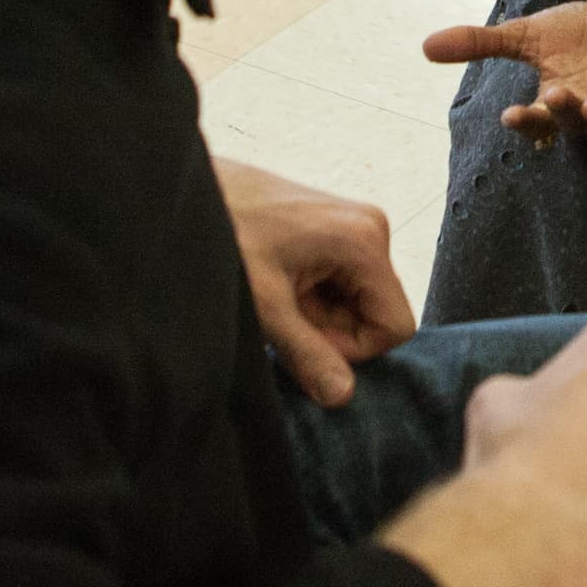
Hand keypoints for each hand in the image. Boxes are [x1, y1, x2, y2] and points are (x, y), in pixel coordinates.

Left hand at [216, 161, 415, 406]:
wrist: (192, 190)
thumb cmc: (227, 235)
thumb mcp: (265, 307)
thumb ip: (307, 354)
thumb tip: (343, 397)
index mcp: (366, 243)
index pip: (395, 326)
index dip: (353, 349)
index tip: (304, 339)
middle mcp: (372, 229)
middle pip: (375, 312)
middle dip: (331, 329)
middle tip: (280, 318)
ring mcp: (354, 226)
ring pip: (355, 300)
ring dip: (317, 314)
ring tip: (273, 298)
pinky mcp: (335, 228)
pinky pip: (340, 282)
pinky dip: (310, 296)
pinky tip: (276, 286)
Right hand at [422, 0, 586, 143]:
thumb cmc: (573, 32)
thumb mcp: (526, 34)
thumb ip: (481, 43)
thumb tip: (425, 46)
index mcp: (554, 104)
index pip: (537, 121)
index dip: (526, 122)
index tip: (510, 115)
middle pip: (575, 125)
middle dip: (566, 112)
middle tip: (556, 94)